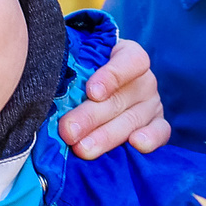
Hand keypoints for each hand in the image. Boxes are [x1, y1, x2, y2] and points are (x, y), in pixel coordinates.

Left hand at [58, 37, 171, 157]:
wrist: (96, 91)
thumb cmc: (83, 75)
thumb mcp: (78, 65)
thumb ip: (70, 69)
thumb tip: (45, 81)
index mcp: (127, 56)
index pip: (130, 61)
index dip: (112, 75)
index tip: (91, 92)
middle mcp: (144, 79)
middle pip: (120, 98)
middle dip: (91, 117)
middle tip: (68, 131)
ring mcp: (152, 104)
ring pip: (133, 120)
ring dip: (107, 136)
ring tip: (83, 149)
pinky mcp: (158, 125)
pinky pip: (160, 132)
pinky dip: (151, 139)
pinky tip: (135, 145)